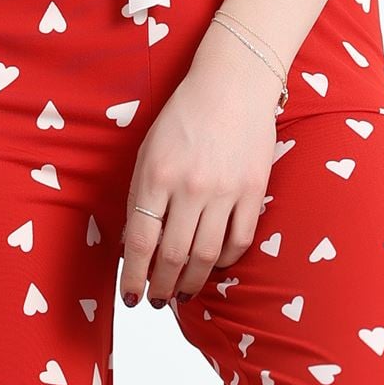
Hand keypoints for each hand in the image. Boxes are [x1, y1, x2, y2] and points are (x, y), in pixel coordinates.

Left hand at [118, 22, 282, 307]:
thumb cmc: (184, 117)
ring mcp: (224, 190)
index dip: (134, 276)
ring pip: (205, 256)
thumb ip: (141, 197)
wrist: (233, 84)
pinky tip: (212, 265)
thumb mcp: (148, 152)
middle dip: (162, 286)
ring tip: (184, 293)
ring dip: (192, 282)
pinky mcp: (252, 191)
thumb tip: (136, 247)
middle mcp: (190, 187)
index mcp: (156, 175)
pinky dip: (223, 260)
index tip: (131, 297)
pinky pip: (238, 241)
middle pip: (173, 256)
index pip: (141, 242)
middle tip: (157, 300)